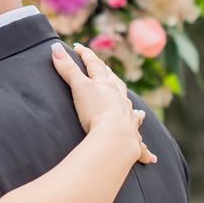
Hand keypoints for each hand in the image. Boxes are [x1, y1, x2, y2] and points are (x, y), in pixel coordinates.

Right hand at [51, 41, 156, 164]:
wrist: (114, 136)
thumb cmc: (96, 111)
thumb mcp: (79, 87)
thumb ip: (67, 69)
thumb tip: (54, 47)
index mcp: (107, 86)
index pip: (95, 65)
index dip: (85, 55)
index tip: (78, 47)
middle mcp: (120, 100)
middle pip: (115, 84)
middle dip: (109, 75)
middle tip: (106, 69)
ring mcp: (128, 119)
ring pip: (130, 109)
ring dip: (129, 106)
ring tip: (133, 106)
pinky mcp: (131, 140)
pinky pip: (139, 145)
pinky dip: (143, 150)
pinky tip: (150, 155)